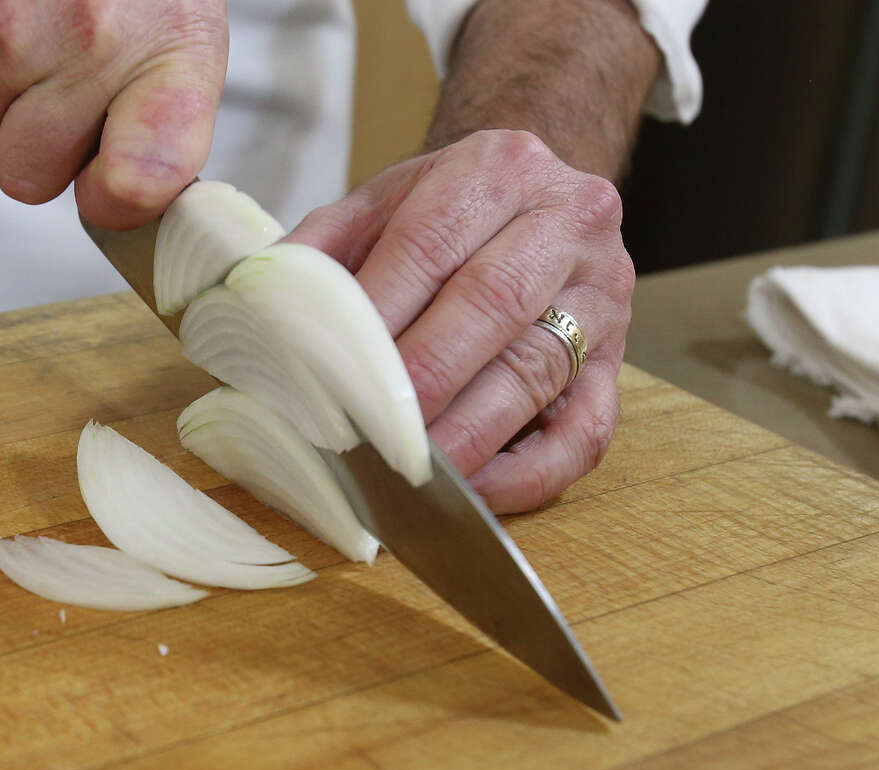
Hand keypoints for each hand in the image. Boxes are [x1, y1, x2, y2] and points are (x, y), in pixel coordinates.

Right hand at [0, 0, 226, 227]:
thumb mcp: (180, 35)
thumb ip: (163, 127)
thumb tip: (122, 202)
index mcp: (171, 51)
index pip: (145, 175)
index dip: (116, 199)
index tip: (108, 189)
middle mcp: (92, 40)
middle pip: (30, 176)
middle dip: (34, 139)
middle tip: (55, 78)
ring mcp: (10, 27)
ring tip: (23, 29)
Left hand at [286, 130, 633, 513]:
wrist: (534, 199)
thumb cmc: (448, 212)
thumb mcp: (382, 202)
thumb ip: (322, 248)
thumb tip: (258, 315)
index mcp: (498, 168)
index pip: (428, 244)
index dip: (375, 313)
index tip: (325, 371)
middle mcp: (567, 221)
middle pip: (492, 304)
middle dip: (421, 379)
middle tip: (364, 436)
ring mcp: (603, 295)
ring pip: (536, 373)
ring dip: (465, 434)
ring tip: (403, 476)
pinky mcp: (619, 363)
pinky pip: (588, 432)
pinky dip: (530, 473)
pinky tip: (472, 493)